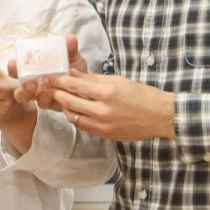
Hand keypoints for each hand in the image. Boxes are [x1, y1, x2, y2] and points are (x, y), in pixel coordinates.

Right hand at [13, 34, 87, 110]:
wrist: (87, 84)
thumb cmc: (74, 69)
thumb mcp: (73, 58)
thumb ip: (70, 49)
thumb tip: (70, 37)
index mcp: (34, 70)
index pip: (18, 70)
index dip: (13, 68)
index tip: (13, 63)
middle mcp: (34, 84)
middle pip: (20, 88)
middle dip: (21, 87)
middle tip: (28, 82)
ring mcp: (41, 95)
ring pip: (31, 98)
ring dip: (33, 94)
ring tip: (39, 88)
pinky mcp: (51, 104)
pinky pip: (45, 104)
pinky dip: (48, 98)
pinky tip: (53, 95)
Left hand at [45, 71, 175, 141]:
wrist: (160, 116)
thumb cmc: (142, 95)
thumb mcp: (118, 80)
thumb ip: (93, 79)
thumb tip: (74, 74)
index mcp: (107, 92)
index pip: (74, 85)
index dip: (58, 80)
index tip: (49, 76)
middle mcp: (102, 110)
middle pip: (69, 101)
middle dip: (56, 93)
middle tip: (49, 87)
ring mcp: (102, 125)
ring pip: (73, 116)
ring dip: (65, 107)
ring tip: (62, 98)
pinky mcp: (105, 135)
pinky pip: (83, 126)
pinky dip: (76, 118)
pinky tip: (76, 111)